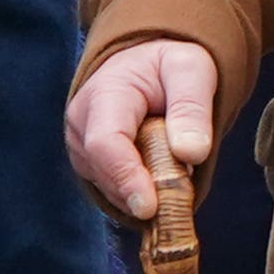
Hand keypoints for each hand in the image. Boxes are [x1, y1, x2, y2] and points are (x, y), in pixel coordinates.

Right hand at [69, 38, 219, 218]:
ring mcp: (81, 148)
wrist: (146, 66)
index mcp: (104, 93)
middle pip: (106, 173)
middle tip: (185, 189)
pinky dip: (141, 193)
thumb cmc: (168, 67)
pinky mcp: (90, 166)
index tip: (150, 207)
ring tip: (177, 168)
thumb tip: (191, 153)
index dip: (126, 176)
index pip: (105, 142)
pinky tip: (161, 177)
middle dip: (145, 189)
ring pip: (111, 189)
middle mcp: (82, 123)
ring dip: (147, 191)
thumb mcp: (191, 70)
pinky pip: (115, 192)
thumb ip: (192, 108)